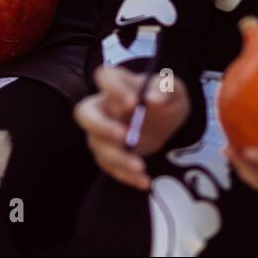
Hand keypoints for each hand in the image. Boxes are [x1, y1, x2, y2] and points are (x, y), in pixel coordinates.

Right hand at [73, 65, 190, 190]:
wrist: (168, 121)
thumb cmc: (164, 97)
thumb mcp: (173, 90)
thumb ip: (165, 90)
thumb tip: (153, 98)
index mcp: (118, 83)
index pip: (104, 76)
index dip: (113, 88)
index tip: (134, 102)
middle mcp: (104, 106)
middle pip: (84, 113)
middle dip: (100, 126)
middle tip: (124, 136)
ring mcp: (103, 131)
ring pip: (97, 145)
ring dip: (117, 157)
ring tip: (140, 166)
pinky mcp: (109, 153)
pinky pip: (109, 166)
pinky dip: (125, 176)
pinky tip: (144, 181)